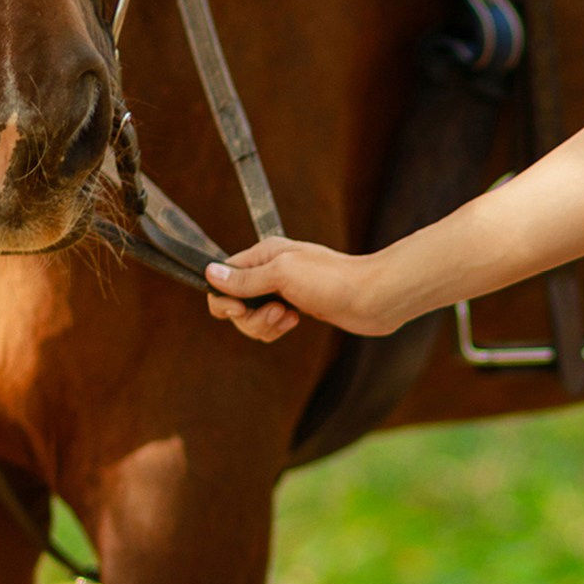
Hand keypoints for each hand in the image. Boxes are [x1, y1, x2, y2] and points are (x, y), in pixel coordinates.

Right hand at [204, 238, 386, 341]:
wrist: (373, 297)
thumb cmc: (333, 280)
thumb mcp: (283, 275)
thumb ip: (246, 279)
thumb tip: (210, 274)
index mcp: (264, 255)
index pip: (223, 278)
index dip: (226, 299)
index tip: (242, 309)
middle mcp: (270, 271)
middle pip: (235, 303)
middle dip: (250, 317)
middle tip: (278, 313)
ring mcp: (283, 291)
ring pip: (253, 318)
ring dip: (265, 325)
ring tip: (288, 318)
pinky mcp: (297, 308)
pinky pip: (271, 325)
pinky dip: (277, 328)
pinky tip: (295, 321)